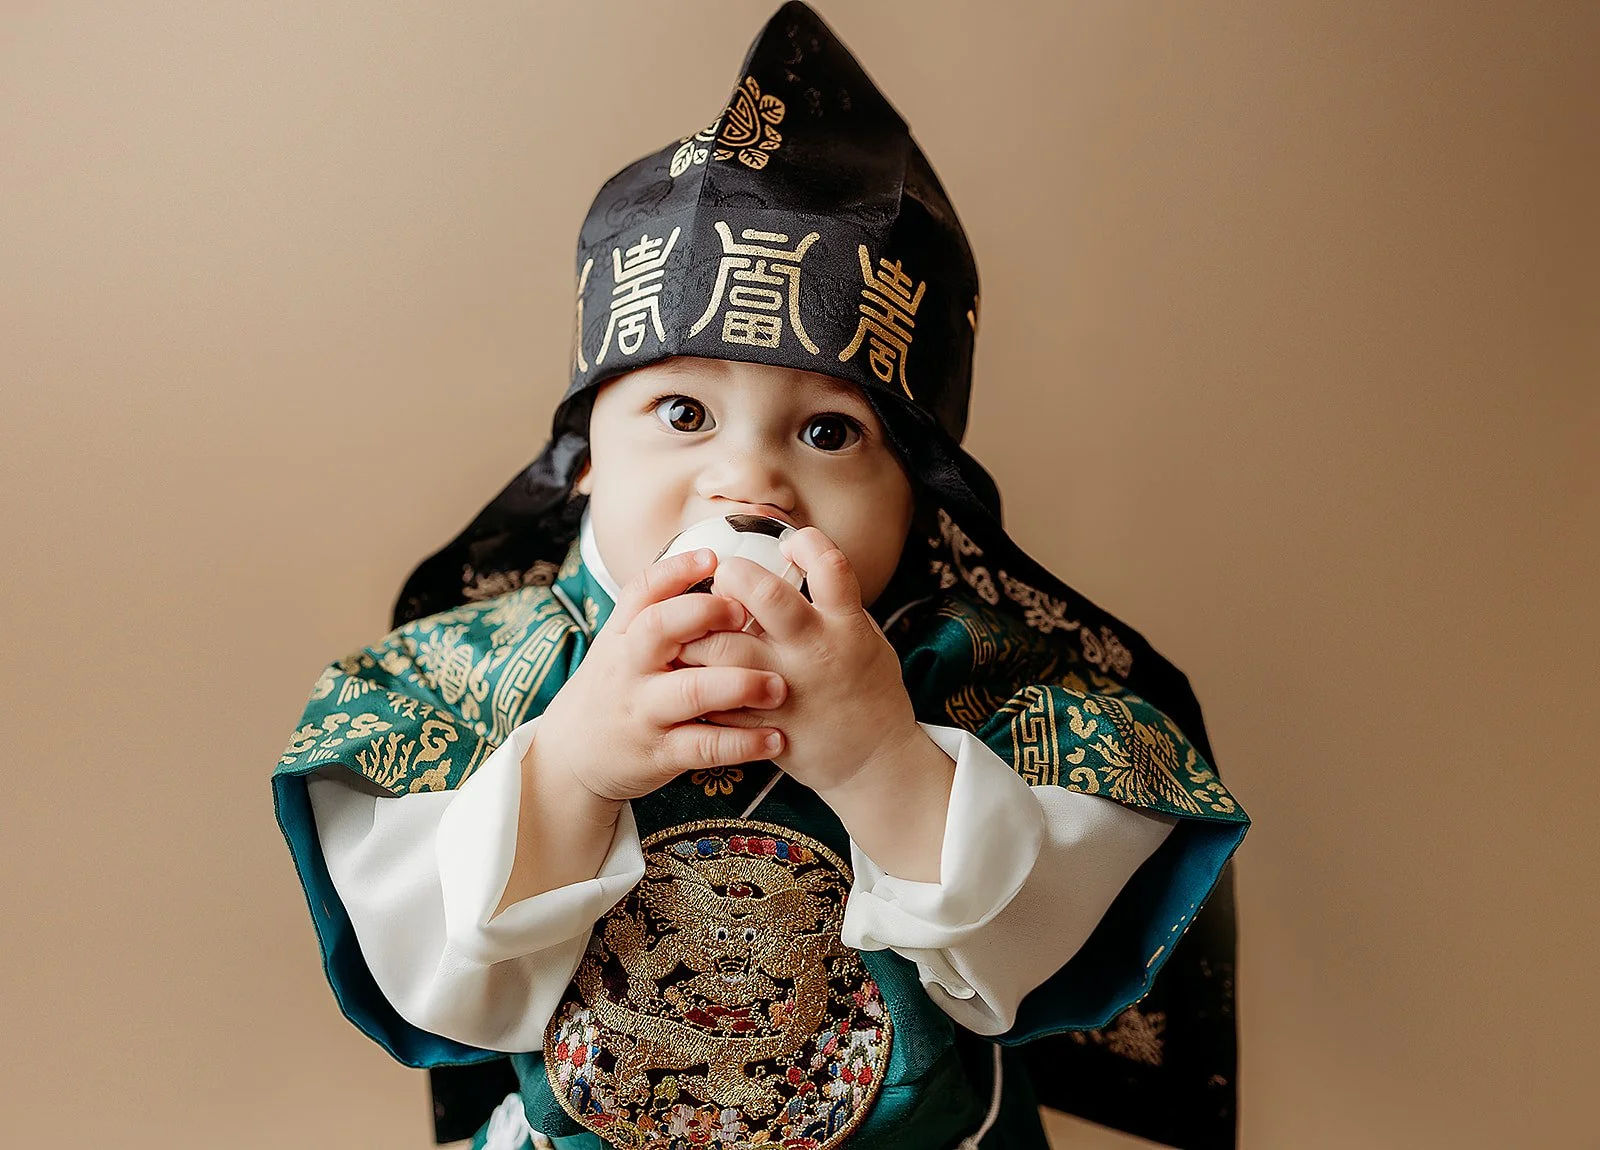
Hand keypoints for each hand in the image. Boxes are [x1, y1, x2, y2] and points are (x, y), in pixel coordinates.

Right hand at [528, 548, 787, 818]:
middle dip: (705, 614)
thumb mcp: (620, 647)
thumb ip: (657, 614)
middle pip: (659, 629)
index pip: (641, 592)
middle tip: (747, 614)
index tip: (712, 557)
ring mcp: (644, 711)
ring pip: (691, 691)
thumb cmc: (614, 690)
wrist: (572, 756)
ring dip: (739, 685)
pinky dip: (741, 743)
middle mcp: (630, 668)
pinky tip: (775, 738)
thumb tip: (712, 566)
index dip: (675, 570)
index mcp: (622, 637)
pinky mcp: (659, 753)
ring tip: (778, 686)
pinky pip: (704, 746)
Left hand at [679, 527, 922, 794]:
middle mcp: (816, 654)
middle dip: (736, 574)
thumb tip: (793, 562)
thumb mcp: (866, 638)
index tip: (790, 546)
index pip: (830, 566)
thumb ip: (833, 605)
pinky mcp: (763, 724)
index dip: (806, 543)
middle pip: (766, 596)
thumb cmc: (868, 691)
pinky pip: (715, 698)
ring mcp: (786, 690)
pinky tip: (695, 668)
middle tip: (727, 577)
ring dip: (699, 631)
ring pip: (724, 648)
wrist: (874, 761)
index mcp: (847, 628)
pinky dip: (697, 678)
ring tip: (697, 625)